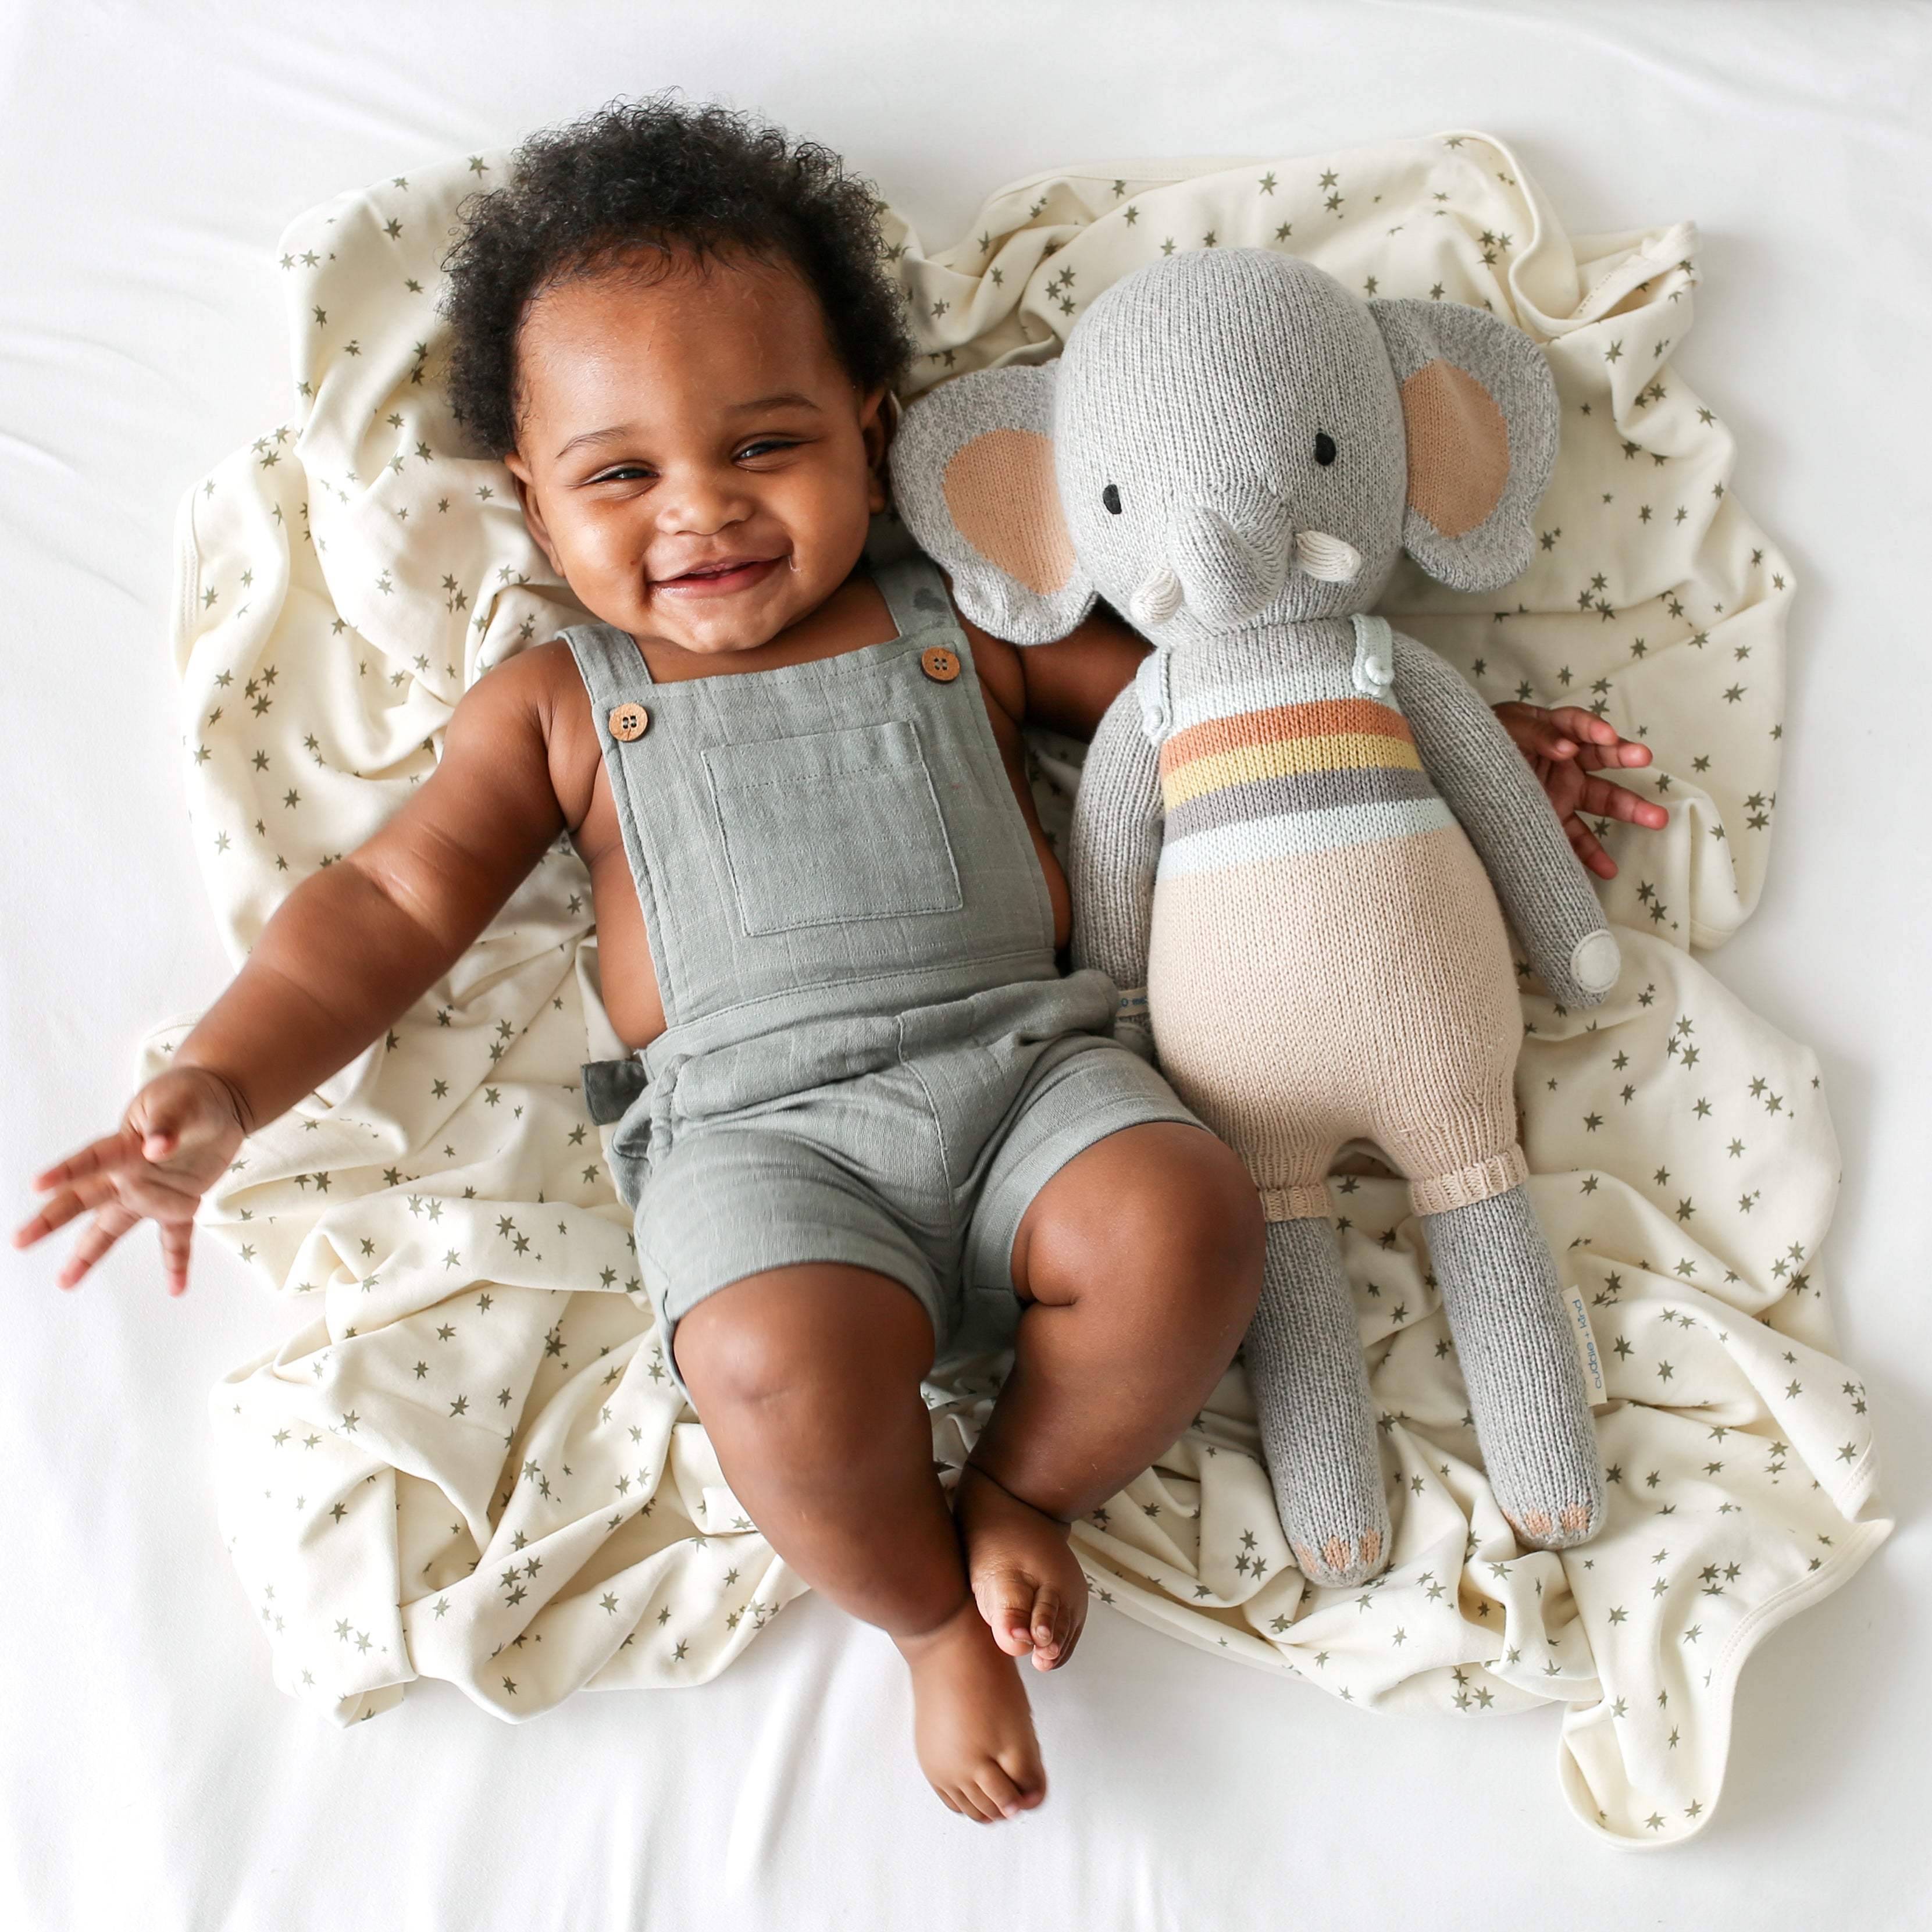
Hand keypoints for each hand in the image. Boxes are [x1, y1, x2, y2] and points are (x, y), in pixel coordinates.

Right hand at [13, 1067, 249, 1292]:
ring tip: (63, 1283)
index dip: (67, 1171)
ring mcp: (150, 1193)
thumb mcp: (180, 1103)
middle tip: (19, 1240)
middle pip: (82, 1199)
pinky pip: (175, 1239)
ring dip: (88, 1254)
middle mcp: (129, 1175)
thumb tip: (155, 1146)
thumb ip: (168, 1124)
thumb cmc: (189, 1097)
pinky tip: (177, 1288)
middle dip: (51, 1220)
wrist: (218, 1103)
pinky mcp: (180, 1204)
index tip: (37, 1184)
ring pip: (111, 1228)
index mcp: (125, 1145)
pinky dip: (176, 1263)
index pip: (92, 1160)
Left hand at [1495, 703, 1669, 879]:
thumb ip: (1534, 735)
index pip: (1578, 725)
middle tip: (1645, 757)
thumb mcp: (1502, 730)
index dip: (1593, 728)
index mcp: (1550, 731)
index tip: (1606, 736)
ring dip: (1629, 809)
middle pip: (1601, 758)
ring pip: (1601, 800)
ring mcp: (1560, 792)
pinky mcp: (1551, 820)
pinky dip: (1590, 855)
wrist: (1451, 779)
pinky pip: (1575, 838)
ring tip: (1657, 819)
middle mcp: (1563, 761)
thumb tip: (1566, 747)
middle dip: (1624, 757)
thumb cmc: (1478, 745)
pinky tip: (1608, 869)